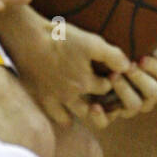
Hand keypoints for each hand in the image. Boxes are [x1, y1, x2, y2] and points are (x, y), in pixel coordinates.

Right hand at [13, 15, 131, 129]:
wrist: (28, 40)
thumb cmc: (60, 39)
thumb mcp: (90, 42)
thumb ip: (112, 55)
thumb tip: (128, 66)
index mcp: (86, 82)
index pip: (107, 87)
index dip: (111, 80)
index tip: (111, 74)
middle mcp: (73, 96)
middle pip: (95, 107)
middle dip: (103, 101)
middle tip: (105, 92)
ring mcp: (57, 100)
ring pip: (78, 114)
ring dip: (86, 110)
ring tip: (90, 103)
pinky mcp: (43, 99)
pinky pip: (57, 117)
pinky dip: (65, 116)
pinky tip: (68, 110)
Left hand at [100, 41, 156, 120]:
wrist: (92, 62)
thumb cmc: (123, 51)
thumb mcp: (140, 43)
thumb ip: (155, 44)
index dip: (156, 67)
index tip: (142, 58)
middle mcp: (146, 96)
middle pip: (154, 92)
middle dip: (140, 78)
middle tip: (127, 66)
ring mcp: (128, 108)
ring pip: (134, 106)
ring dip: (124, 90)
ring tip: (112, 76)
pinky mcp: (108, 115)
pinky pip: (106, 123)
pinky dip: (100, 116)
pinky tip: (94, 106)